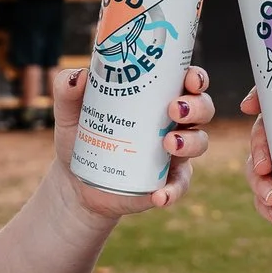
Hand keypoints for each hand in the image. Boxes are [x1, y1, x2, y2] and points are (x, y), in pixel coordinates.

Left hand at [55, 64, 214, 217]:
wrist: (76, 180)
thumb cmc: (82, 134)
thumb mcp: (69, 110)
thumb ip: (68, 88)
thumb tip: (80, 76)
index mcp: (158, 96)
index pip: (187, 80)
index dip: (196, 76)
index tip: (189, 77)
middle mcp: (173, 122)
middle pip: (203, 108)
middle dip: (197, 107)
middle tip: (174, 110)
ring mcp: (174, 153)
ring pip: (200, 142)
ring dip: (191, 142)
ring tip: (168, 143)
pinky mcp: (167, 181)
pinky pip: (179, 186)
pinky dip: (173, 191)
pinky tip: (158, 196)